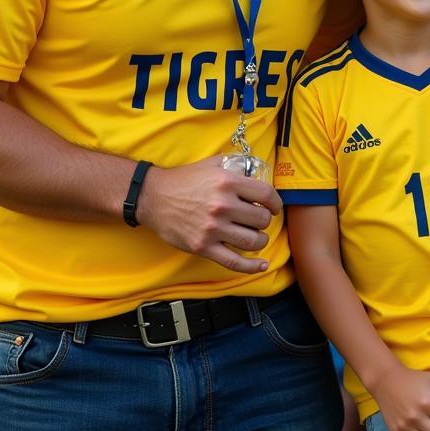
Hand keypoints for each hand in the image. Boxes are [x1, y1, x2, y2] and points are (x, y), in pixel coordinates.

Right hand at [135, 155, 282, 272]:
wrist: (154, 197)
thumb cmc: (184, 180)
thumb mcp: (212, 164)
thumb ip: (235, 165)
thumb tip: (255, 167)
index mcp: (228, 182)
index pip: (266, 194)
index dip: (275, 203)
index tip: (274, 207)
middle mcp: (223, 205)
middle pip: (262, 220)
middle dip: (265, 222)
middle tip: (259, 221)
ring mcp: (213, 228)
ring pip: (253, 241)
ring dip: (260, 240)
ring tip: (256, 237)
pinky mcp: (203, 247)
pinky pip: (234, 261)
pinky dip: (251, 266)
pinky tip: (261, 265)